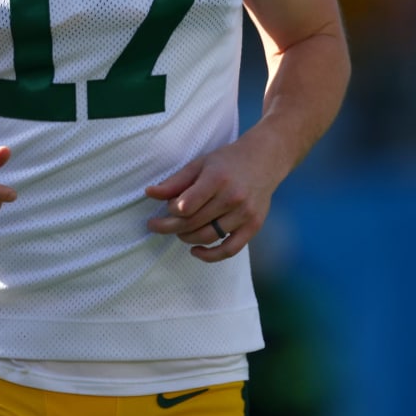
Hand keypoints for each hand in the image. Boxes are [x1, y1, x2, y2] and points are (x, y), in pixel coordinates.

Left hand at [144, 134, 284, 261]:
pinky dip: (210, 256)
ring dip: (187, 238)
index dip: (171, 210)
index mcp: (217, 179)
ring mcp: (245, 214)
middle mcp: (233, 197)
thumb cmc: (228, 161)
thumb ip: (175, 182)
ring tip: (179, 231)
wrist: (265, 160)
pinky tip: (196, 251)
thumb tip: (149, 193)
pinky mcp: (253, 226)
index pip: (186, 206)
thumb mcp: (200, 164)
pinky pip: (229, 250)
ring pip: (207, 236)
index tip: (166, 208)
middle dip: (170, 227)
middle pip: (193, 223)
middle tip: (157, 226)